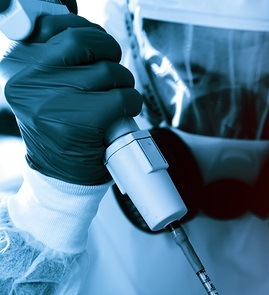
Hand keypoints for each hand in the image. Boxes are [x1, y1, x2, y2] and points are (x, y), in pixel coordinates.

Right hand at [0, 13, 142, 184]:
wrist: (60, 177)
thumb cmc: (62, 128)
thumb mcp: (48, 88)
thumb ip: (61, 60)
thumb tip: (91, 33)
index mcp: (19, 66)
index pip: (53, 26)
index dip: (86, 30)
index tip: (99, 45)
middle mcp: (29, 80)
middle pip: (84, 42)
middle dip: (110, 52)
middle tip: (115, 72)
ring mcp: (50, 101)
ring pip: (108, 71)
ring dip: (124, 85)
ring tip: (116, 102)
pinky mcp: (76, 122)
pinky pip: (120, 99)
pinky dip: (131, 105)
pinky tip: (121, 117)